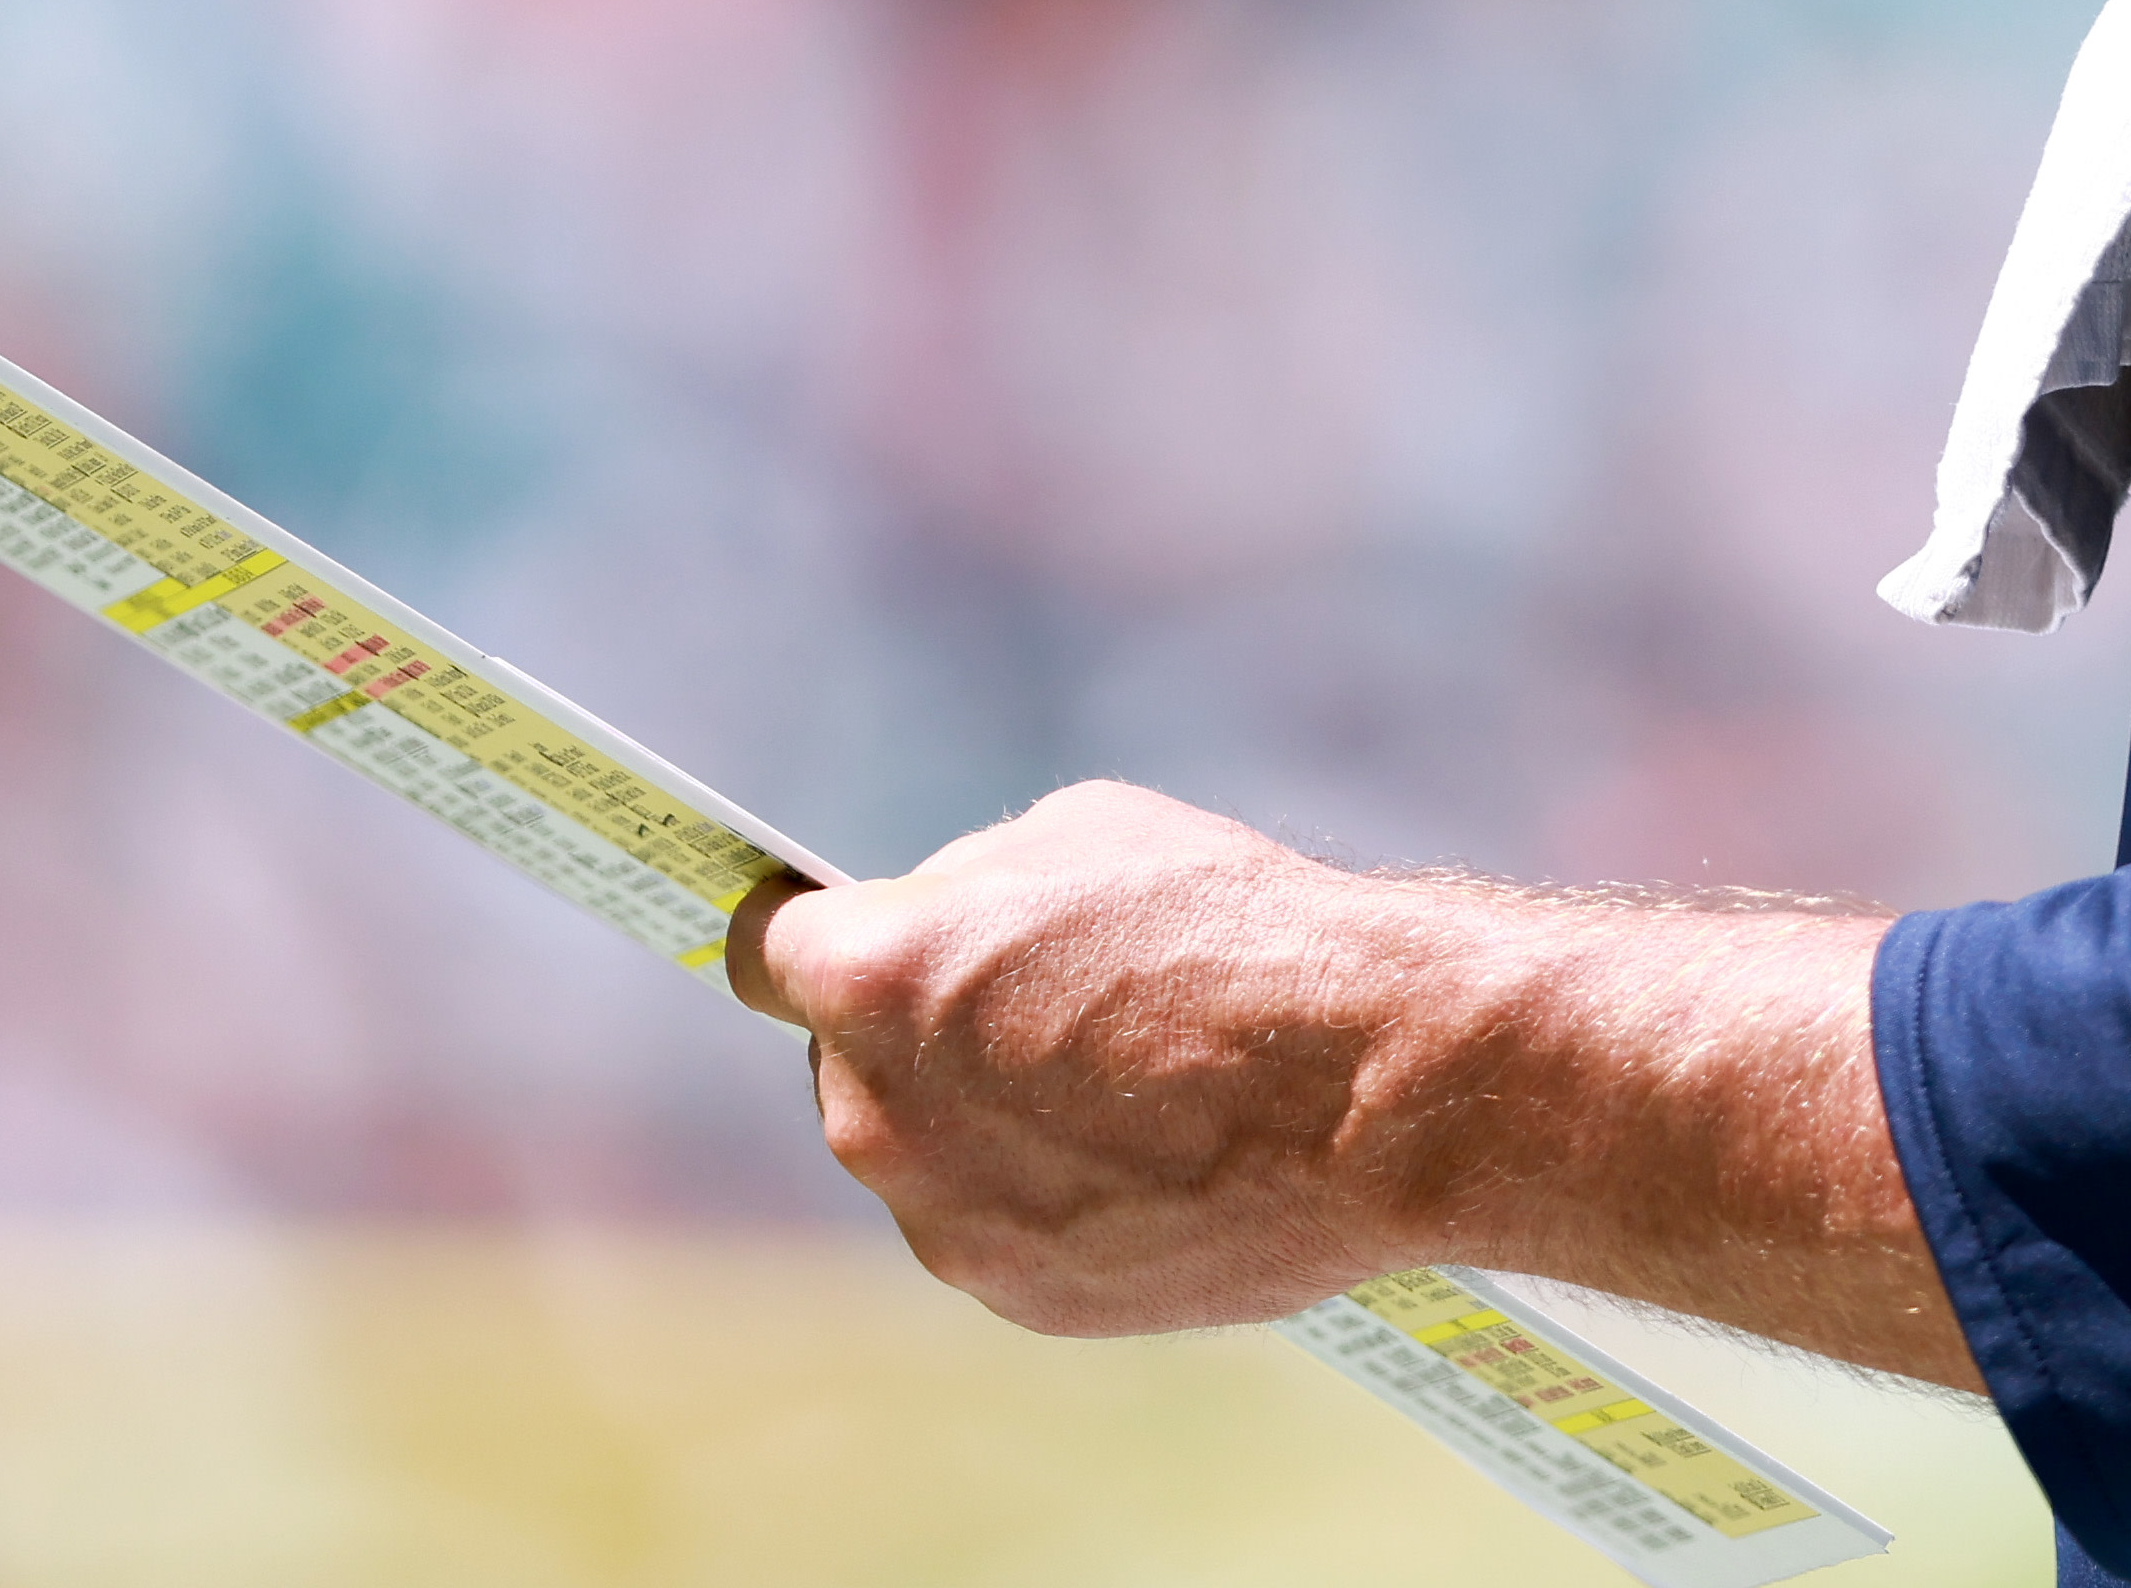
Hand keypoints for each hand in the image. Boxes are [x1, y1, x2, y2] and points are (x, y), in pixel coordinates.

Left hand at [724, 779, 1435, 1333]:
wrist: (1367, 1088)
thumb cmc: (1234, 931)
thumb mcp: (1083, 835)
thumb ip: (972, 892)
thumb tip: (938, 933)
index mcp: (875, 979)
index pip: (762, 953)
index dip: (798, 931)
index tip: (816, 931)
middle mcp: (875, 1114)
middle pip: (851, 1061)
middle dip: (917, 1030)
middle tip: (1040, 1001)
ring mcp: (944, 1221)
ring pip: (926, 1151)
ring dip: (984, 1116)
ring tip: (1124, 1080)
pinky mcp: (1017, 1294)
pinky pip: (1000, 1224)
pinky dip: (1051, 1190)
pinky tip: (1154, 1150)